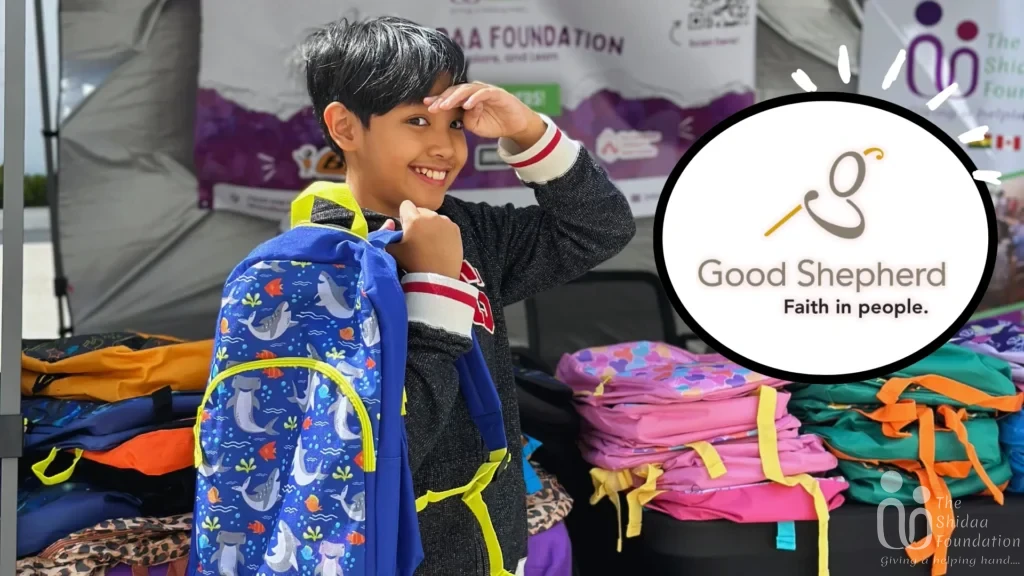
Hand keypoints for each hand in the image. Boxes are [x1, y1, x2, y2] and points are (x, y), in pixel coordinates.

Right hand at [383, 201, 462, 278]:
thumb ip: (387, 235)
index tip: (405, 227)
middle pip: (421, 210)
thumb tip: (390, 224)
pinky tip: (440, 245)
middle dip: (417, 219)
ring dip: (430, 225)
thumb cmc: (412, 264)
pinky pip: (446, 225)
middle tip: (416, 236)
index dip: (403, 215)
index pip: (406, 205)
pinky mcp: (456, 230)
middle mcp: (431, 216)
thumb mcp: (393, 251)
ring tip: (429, 242)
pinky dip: (442, 231)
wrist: (437, 278)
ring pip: (434, 217)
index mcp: (413, 219)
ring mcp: (445, 222)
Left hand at [425, 81, 547, 147]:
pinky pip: (484, 93)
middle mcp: (474, 91)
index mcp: (466, 98)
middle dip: (442, 99)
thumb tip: (462, 113)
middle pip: (455, 91)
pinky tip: (467, 105)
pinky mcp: (497, 93)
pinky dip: (475, 98)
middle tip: (432, 107)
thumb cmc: (494, 123)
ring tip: (445, 105)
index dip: (438, 100)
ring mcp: (485, 91)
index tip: (426, 106)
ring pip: (467, 90)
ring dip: (454, 97)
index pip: (449, 97)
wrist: (516, 125)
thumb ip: (466, 120)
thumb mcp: (475, 126)